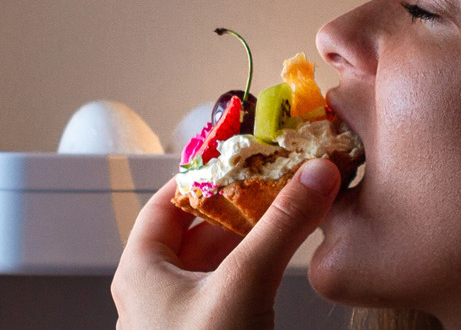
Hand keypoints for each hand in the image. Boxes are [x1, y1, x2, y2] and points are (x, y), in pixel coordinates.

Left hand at [112, 159, 341, 329]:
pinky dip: (263, 258)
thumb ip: (281, 226)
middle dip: (244, 197)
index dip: (207, 171)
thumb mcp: (242, 284)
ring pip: (222, 253)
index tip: (247, 151)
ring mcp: (188, 313)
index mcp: (143, 269)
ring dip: (258, 227)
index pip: (168, 200)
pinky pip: (238, 280)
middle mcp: (160, 287)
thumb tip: (315, 175)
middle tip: (283, 173)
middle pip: (200, 225)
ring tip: (294, 203)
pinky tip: (289, 250)